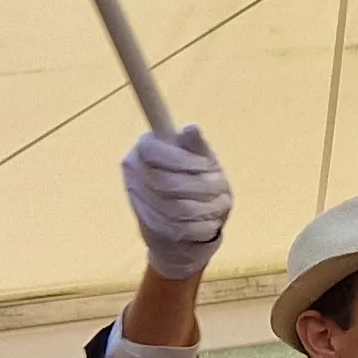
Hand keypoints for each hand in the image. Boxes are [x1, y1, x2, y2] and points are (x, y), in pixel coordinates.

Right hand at [121, 127, 231, 281]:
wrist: (183, 216)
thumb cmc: (194, 176)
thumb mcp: (200, 157)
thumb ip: (196, 145)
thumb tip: (192, 128)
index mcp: (144, 148)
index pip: (155, 152)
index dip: (185, 160)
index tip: (209, 164)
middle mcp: (134, 173)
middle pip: (168, 183)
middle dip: (204, 186)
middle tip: (223, 187)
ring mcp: (138, 201)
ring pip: (176, 209)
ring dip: (207, 208)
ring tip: (221, 203)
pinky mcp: (149, 226)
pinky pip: (178, 229)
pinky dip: (202, 226)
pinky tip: (212, 221)